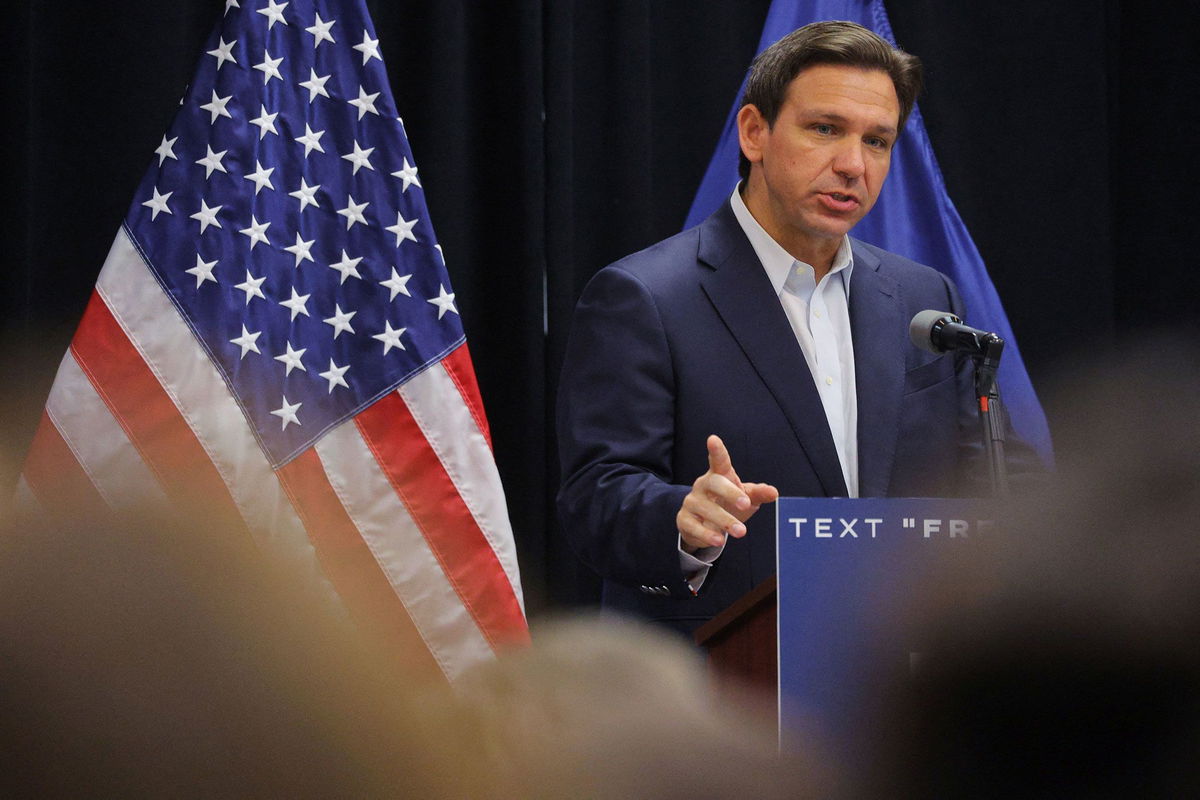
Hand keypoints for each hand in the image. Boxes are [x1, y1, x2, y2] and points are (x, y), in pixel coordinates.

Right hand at [676, 435, 778, 551]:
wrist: (705, 524)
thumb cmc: (728, 503)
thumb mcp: (746, 497)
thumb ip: (759, 494)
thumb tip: (774, 492)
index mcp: (719, 475)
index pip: (718, 461)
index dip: (716, 450)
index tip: (713, 439)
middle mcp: (703, 485)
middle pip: (714, 483)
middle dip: (730, 493)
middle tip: (746, 503)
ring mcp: (692, 502)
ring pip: (705, 508)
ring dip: (724, 520)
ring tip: (740, 532)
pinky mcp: (684, 519)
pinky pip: (693, 526)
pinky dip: (707, 534)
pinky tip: (719, 540)